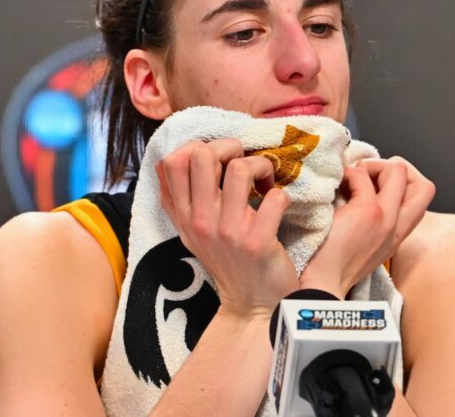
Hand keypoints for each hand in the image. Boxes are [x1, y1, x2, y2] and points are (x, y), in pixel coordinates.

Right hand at [156, 138, 297, 318]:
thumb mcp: (196, 232)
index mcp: (183, 216)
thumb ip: (187, 199)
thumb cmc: (230, 261)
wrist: (254, 307)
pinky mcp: (257, 243)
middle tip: (246, 164)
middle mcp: (200, 221)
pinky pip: (275, 198)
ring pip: (240, 168)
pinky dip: (283, 196)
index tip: (220, 159)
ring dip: (262, 166)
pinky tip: (280, 206)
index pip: (170, 162)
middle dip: (231, 147)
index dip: (198, 147)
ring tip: (266, 183)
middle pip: (202, 155)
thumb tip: (188, 153)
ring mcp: (228, 232)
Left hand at [299, 157, 434, 296]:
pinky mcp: (368, 213)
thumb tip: (368, 192)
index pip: (422, 199)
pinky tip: (335, 189)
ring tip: (351, 180)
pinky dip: (348, 174)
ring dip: (372, 166)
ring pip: (399, 169)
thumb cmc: (331, 268)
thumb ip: (375, 225)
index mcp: (397, 236)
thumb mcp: (365, 248)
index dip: (402, 184)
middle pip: (425, 185)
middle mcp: (398, 228)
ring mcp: (386, 219)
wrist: (319, 286)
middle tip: (369, 178)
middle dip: (397, 169)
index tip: (376, 187)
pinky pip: (363, 175)